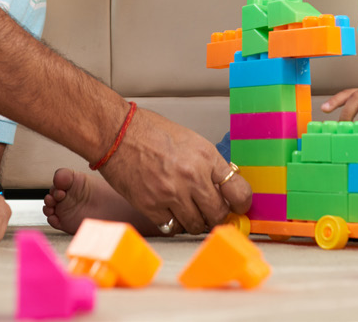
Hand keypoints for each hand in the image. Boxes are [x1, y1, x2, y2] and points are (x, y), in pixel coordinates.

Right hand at [99, 108, 251, 234]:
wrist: (116, 132)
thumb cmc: (149, 131)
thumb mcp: (189, 140)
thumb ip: (207, 163)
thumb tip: (222, 185)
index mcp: (205, 156)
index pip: (238, 190)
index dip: (242, 204)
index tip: (239, 207)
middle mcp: (192, 176)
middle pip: (218, 213)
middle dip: (217, 216)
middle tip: (212, 213)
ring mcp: (172, 193)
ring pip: (196, 225)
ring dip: (195, 221)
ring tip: (188, 210)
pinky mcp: (152, 206)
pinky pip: (172, 227)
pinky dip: (174, 223)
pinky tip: (170, 211)